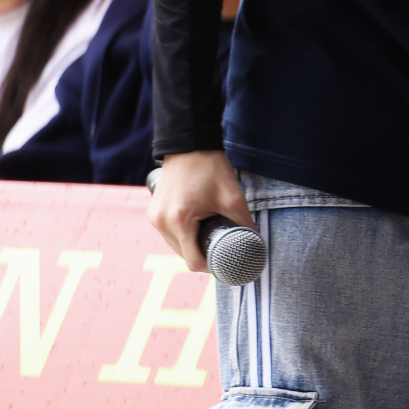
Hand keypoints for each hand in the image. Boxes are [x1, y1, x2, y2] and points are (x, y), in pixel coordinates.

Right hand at [146, 150, 249, 275]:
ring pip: (176, 245)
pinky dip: (184, 235)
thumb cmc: (210, 168)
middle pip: (184, 255)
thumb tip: (254, 241)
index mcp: (178, 221)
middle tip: (224, 249)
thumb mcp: (233, 197)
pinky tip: (198, 229)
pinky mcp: (154, 211)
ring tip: (212, 237)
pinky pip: (170, 233)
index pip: (193, 261)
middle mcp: (161, 222)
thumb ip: (244, 222)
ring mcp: (154, 217)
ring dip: (193, 245)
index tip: (227, 262)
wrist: (190, 143)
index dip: (212, 265)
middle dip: (204, 254)